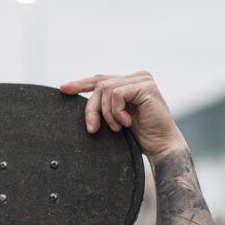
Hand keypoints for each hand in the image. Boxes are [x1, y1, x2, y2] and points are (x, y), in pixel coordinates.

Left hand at [60, 72, 186, 159]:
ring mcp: (142, 80)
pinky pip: (117, 94)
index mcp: (129, 83)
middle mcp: (136, 77)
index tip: (63, 89)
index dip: (81, 84)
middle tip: (92, 128)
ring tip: (118, 127)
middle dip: (92, 108)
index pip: (100, 79)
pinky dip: (116, 112)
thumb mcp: (115, 117)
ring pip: (106, 89)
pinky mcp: (146, 86)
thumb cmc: (140, 135)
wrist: (161, 146)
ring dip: (106, 113)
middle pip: (99, 85)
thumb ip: (103, 104)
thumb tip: (75, 96)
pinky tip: (127, 122)